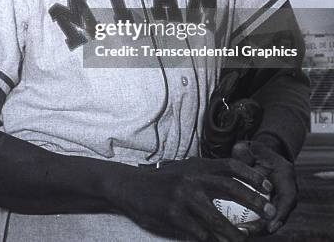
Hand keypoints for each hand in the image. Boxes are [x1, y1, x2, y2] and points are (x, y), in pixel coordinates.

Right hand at [105, 156, 274, 240]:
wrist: (131, 187)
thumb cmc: (162, 181)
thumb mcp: (184, 171)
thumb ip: (205, 177)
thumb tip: (235, 186)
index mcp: (197, 166)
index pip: (231, 166)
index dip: (252, 175)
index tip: (269, 187)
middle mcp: (192, 178)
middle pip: (230, 188)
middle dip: (254, 202)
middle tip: (270, 214)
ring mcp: (183, 198)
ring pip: (217, 220)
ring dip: (235, 234)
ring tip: (246, 240)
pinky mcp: (174, 216)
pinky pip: (199, 234)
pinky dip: (211, 240)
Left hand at [232, 140, 297, 235]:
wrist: (261, 157)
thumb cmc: (255, 152)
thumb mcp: (251, 148)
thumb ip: (244, 151)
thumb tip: (238, 155)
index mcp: (286, 174)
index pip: (288, 197)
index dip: (281, 213)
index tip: (270, 226)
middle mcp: (287, 190)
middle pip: (280, 214)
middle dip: (265, 226)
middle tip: (247, 231)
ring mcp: (280, 200)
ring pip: (272, 219)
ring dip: (258, 229)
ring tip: (240, 232)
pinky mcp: (271, 206)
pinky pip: (264, 218)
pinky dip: (253, 225)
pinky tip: (237, 228)